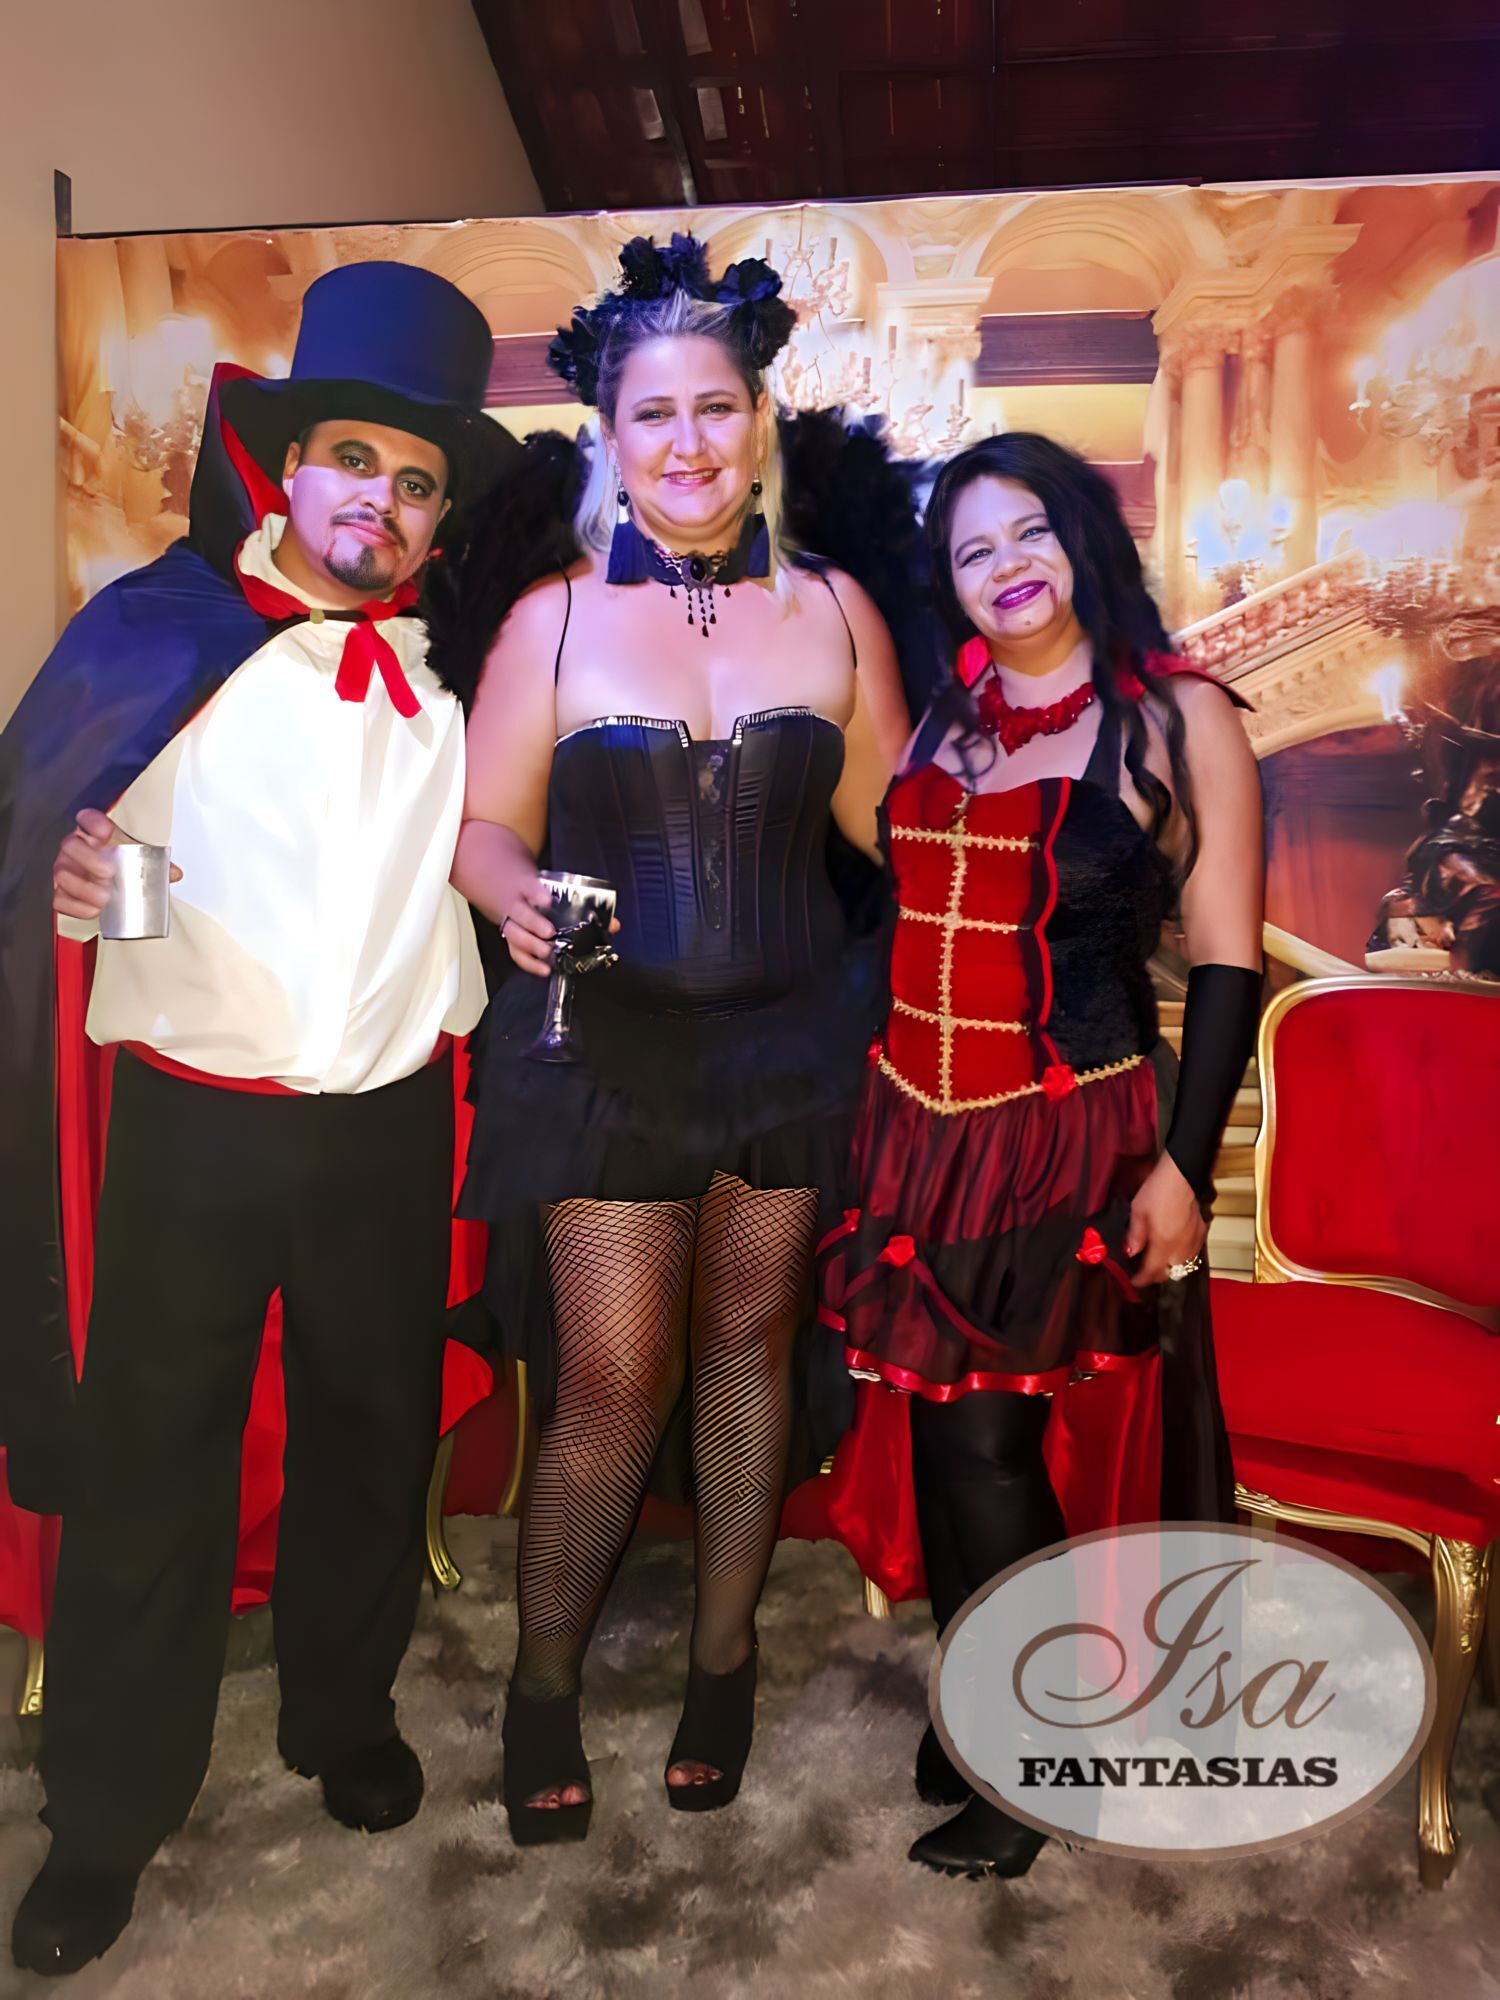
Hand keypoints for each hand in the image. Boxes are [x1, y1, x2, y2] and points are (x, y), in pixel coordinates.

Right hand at [51, 809, 180, 919]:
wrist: (101, 890)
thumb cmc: (117, 868)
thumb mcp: (136, 861)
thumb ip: (155, 864)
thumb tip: (174, 873)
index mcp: (93, 834)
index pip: (87, 819)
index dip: (93, 822)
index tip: (105, 831)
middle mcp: (74, 849)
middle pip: (71, 845)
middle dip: (89, 858)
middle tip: (109, 872)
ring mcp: (63, 870)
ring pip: (62, 873)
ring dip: (84, 887)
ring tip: (105, 896)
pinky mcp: (59, 892)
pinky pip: (60, 898)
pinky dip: (77, 906)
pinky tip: (94, 909)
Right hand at [498, 880, 621, 978]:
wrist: (511, 892)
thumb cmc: (542, 895)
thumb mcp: (557, 892)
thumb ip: (586, 907)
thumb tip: (613, 925)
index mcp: (527, 886)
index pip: (529, 886)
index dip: (536, 893)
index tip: (547, 900)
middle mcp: (516, 904)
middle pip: (518, 912)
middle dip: (533, 923)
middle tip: (550, 933)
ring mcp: (511, 922)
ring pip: (513, 933)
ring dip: (530, 945)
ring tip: (547, 953)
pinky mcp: (511, 940)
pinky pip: (516, 952)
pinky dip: (529, 963)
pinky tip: (544, 969)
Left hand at [1124, 1152, 1206, 1287]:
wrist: (1181, 1176)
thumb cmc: (1159, 1190)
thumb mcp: (1138, 1212)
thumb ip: (1134, 1236)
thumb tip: (1130, 1252)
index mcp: (1163, 1243)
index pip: (1151, 1272)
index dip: (1141, 1280)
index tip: (1134, 1281)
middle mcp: (1180, 1246)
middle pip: (1168, 1273)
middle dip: (1154, 1276)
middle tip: (1143, 1271)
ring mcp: (1193, 1240)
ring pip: (1182, 1266)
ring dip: (1169, 1268)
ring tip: (1158, 1261)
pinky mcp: (1201, 1232)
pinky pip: (1192, 1253)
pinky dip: (1182, 1256)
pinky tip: (1174, 1248)